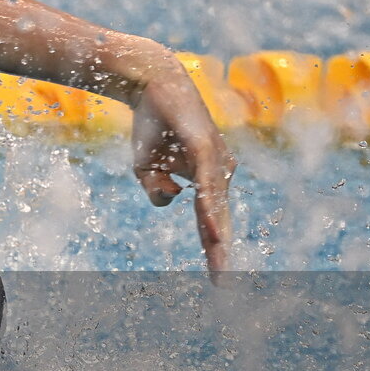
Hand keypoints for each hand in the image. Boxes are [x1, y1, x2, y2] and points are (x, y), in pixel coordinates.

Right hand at [131, 75, 236, 271]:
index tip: (219, 281)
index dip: (213, 249)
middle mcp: (218, 171)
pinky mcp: (204, 147)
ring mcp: (214, 159)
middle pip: (219, 219)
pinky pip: (208, 184)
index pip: (211, 221)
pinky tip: (213, 227)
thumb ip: (157, 189)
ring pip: (215, 206)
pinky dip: (210, 208)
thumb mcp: (146, 168)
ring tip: (219, 264)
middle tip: (223, 285)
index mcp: (207, 179)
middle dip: (219, 253)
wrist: (149, 85)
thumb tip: (172, 198)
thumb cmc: (153, 125)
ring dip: (215, 236)